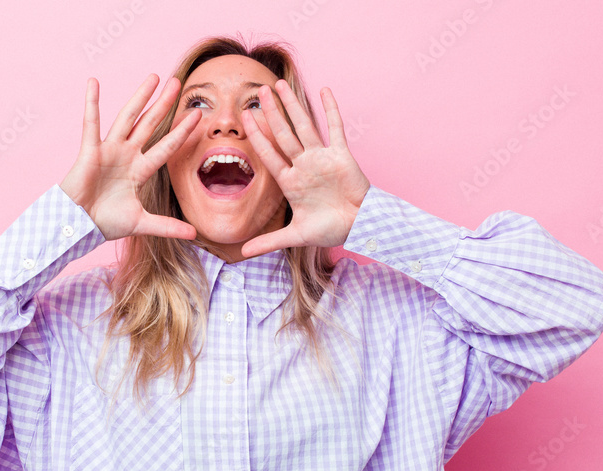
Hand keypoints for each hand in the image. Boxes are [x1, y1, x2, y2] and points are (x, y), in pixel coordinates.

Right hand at [60, 74, 200, 240]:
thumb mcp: (141, 223)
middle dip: (164, 105)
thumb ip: (167, 226)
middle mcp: (127, 155)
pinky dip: (91, 103)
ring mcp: (109, 150)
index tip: (197, 116)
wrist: (78, 226)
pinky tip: (94, 83)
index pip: (166, 147)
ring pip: (128, 118)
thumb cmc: (105, 223)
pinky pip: (91, 123)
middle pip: (150, 125)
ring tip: (153, 78)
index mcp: (139, 170)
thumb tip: (194, 235)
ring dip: (140, 97)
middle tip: (177, 82)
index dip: (182, 132)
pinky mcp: (90, 150)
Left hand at [239, 80, 370, 257]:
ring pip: (303, 126)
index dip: (256, 136)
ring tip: (279, 86)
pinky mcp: (341, 155)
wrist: (359, 227)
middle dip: (270, 113)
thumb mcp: (296, 235)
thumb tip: (243, 254)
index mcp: (290, 182)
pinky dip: (330, 109)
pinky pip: (335, 128)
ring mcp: (321, 158)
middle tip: (258, 92)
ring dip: (292, 106)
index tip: (244, 118)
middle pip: (282, 135)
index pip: (269, 154)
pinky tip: (323, 91)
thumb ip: (269, 241)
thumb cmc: (330, 230)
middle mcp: (303, 165)